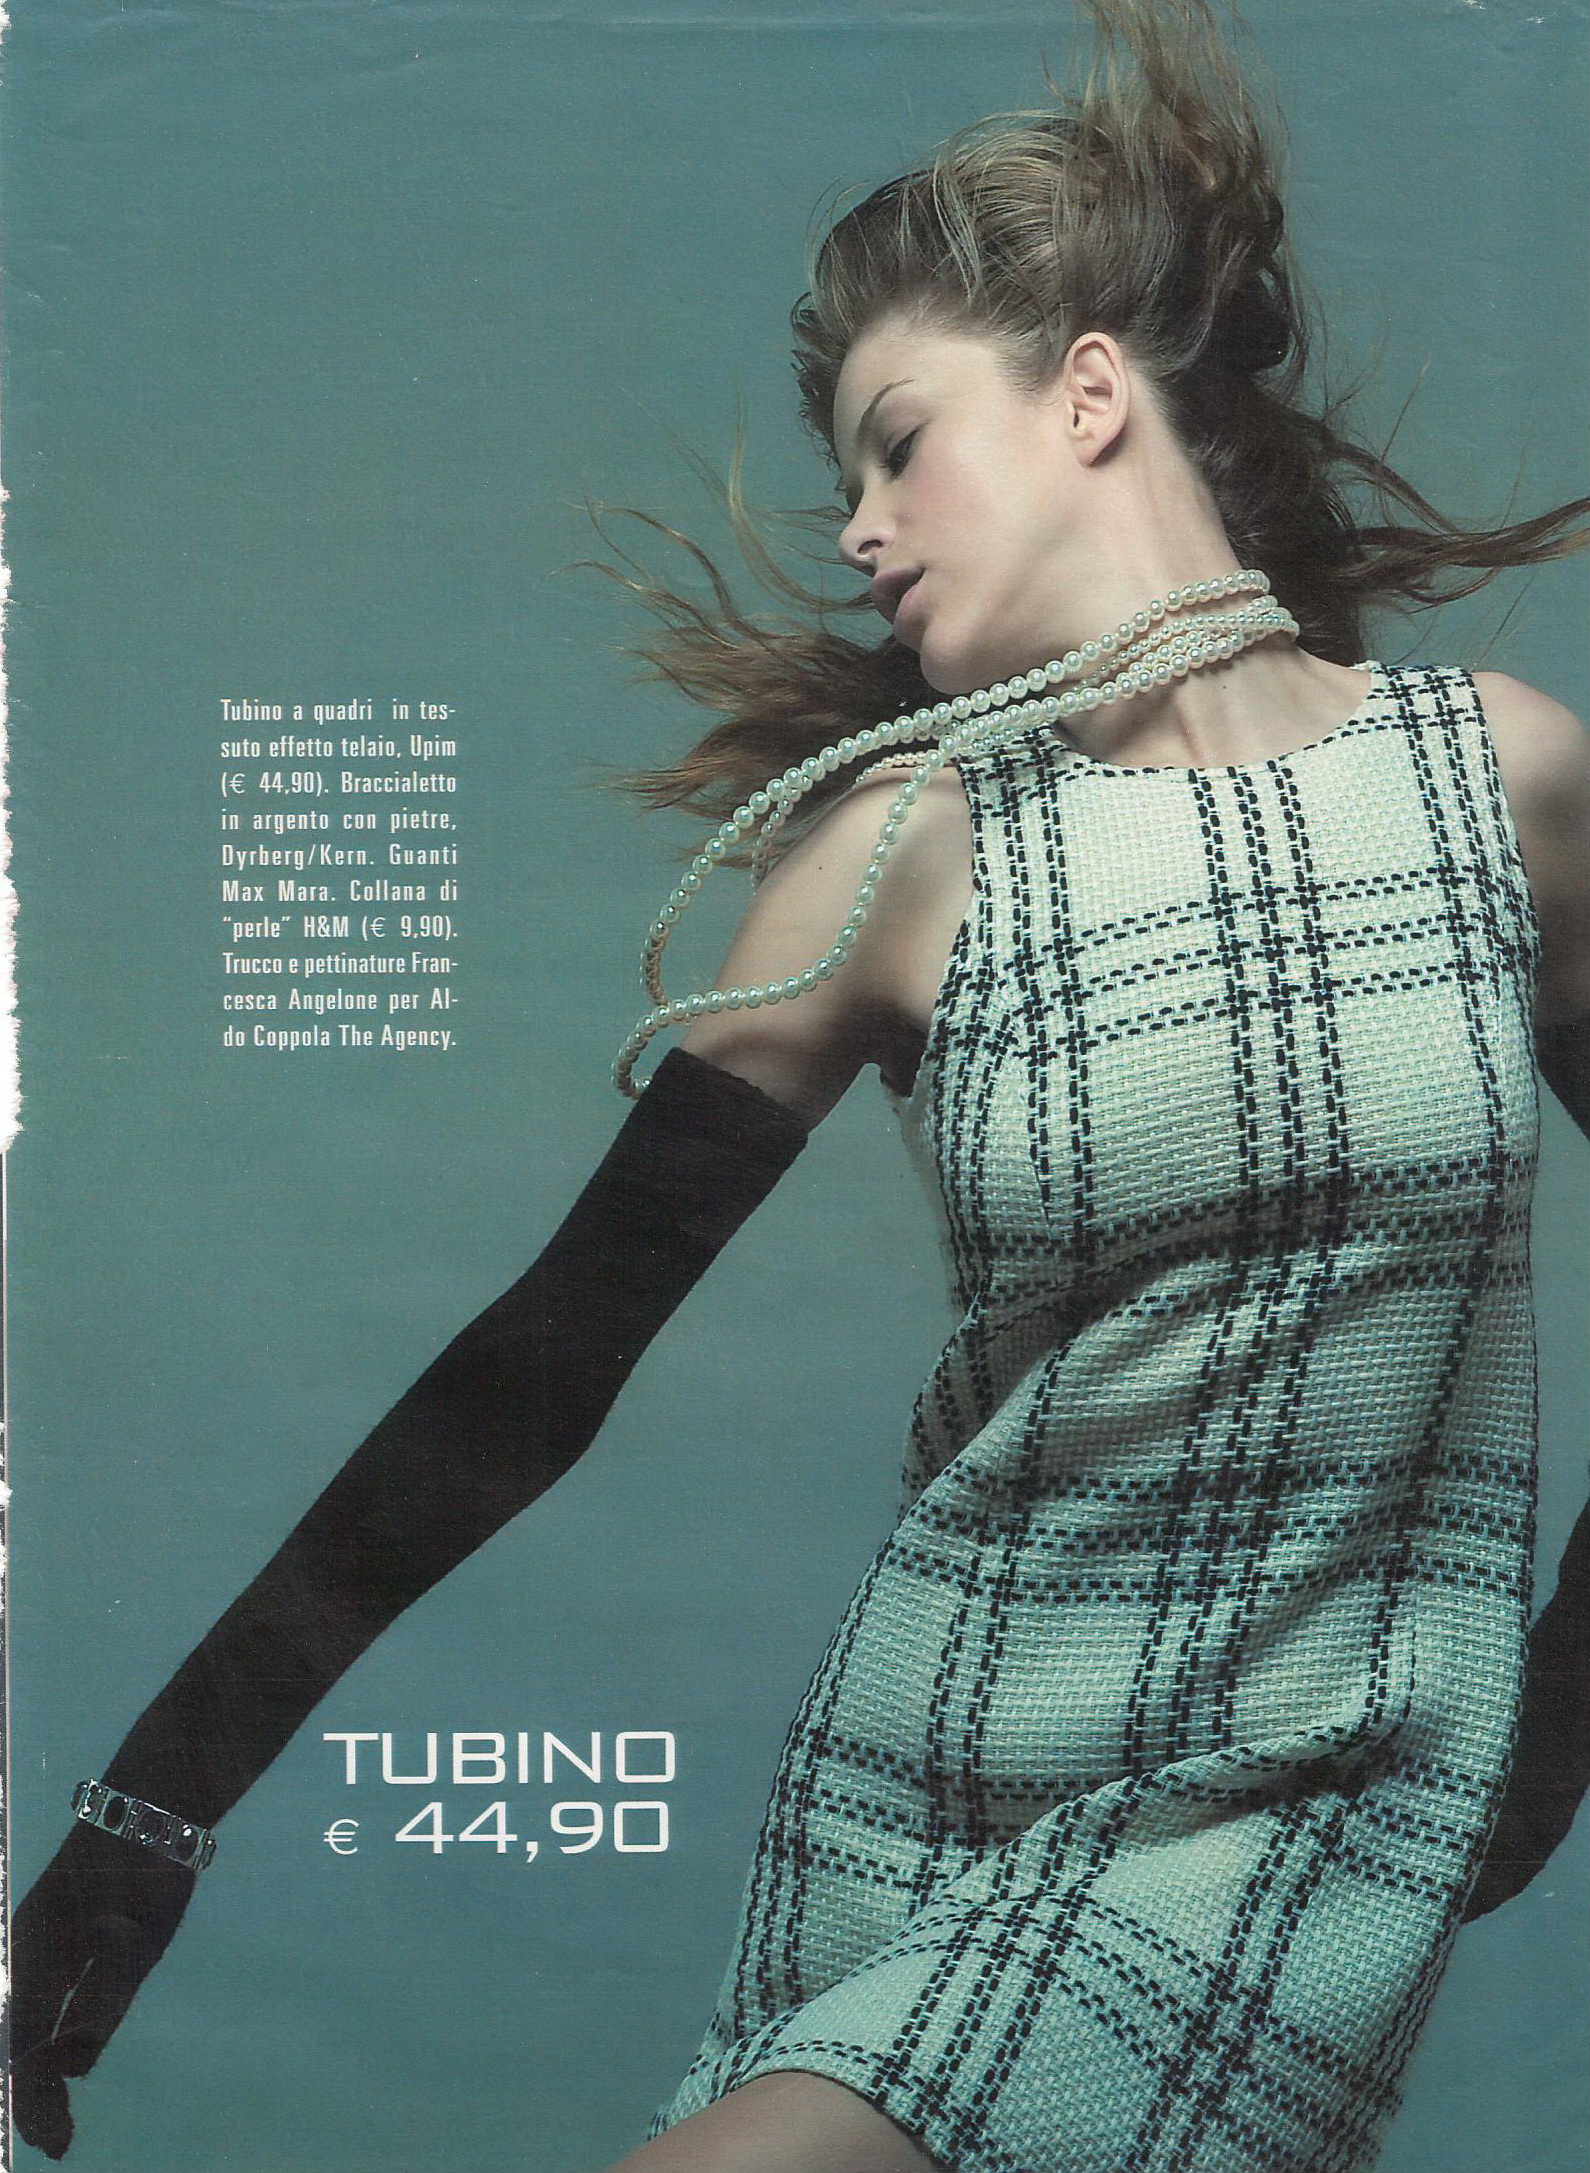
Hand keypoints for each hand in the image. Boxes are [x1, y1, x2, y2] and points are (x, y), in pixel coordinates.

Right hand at [9, 1820, 197, 2159]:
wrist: (146, 1812)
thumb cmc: (140, 1873)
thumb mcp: (132, 1939)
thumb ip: (102, 2001)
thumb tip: (71, 2066)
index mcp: (33, 1965)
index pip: (27, 2054)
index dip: (37, 2104)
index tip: (56, 2145)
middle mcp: (24, 1962)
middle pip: (19, 2045)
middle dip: (32, 2098)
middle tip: (58, 2143)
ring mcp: (37, 1950)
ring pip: (25, 2027)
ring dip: (35, 2075)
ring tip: (56, 2119)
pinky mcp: (56, 1941)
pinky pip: (40, 2005)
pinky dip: (43, 2043)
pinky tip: (60, 2062)